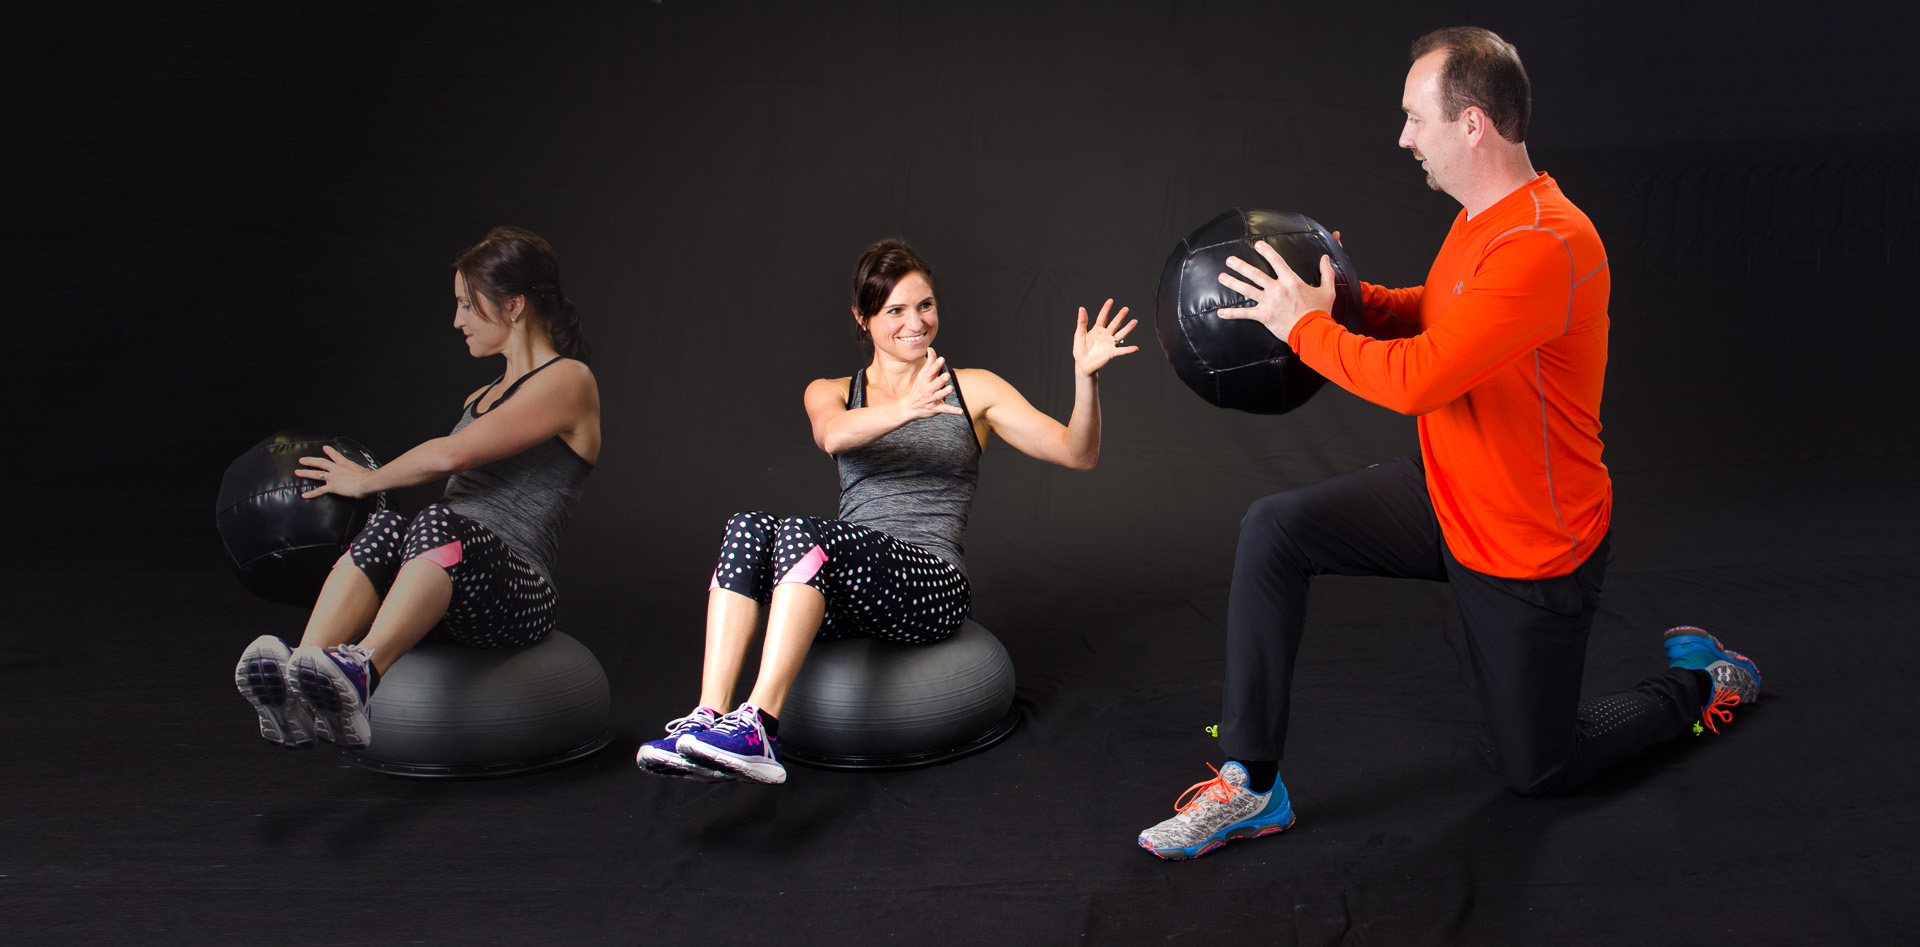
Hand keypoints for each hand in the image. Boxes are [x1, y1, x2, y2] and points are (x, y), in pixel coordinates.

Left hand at [296, 445, 374, 498]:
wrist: (366, 482)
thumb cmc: (368, 477)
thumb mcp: (364, 470)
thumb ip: (362, 471)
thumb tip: (367, 473)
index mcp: (345, 464)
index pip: (335, 456)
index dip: (329, 451)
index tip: (324, 448)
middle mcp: (336, 469)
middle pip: (321, 462)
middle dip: (310, 461)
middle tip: (302, 460)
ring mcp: (333, 477)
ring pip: (316, 474)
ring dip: (305, 472)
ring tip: (297, 472)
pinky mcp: (332, 487)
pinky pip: (320, 490)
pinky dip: (312, 493)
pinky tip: (304, 495)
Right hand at [899, 348, 965, 420]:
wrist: (910, 407)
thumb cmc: (919, 388)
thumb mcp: (922, 375)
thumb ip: (929, 362)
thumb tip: (930, 348)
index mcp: (924, 380)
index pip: (930, 372)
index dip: (935, 365)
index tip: (941, 359)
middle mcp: (927, 390)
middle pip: (934, 384)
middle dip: (940, 380)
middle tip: (947, 375)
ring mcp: (932, 400)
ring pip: (939, 396)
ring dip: (944, 393)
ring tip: (950, 388)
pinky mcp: (936, 408)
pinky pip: (945, 409)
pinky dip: (953, 411)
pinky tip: (961, 411)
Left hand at [1072, 299, 1138, 376]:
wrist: (1082, 365)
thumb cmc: (1080, 350)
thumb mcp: (1079, 334)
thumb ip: (1082, 322)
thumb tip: (1081, 308)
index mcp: (1097, 329)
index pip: (1102, 317)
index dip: (1106, 309)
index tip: (1111, 301)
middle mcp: (1106, 335)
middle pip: (1114, 324)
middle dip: (1120, 316)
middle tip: (1126, 309)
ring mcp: (1109, 343)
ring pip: (1120, 334)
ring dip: (1127, 328)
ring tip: (1134, 321)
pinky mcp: (1111, 353)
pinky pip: (1121, 351)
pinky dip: (1128, 350)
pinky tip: (1136, 348)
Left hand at [1215, 240, 1336, 342]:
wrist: (1313, 331)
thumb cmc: (1320, 312)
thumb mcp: (1327, 290)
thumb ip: (1326, 272)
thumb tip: (1326, 258)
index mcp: (1291, 281)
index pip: (1277, 261)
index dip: (1266, 251)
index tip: (1257, 244)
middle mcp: (1277, 289)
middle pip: (1255, 274)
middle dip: (1241, 266)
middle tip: (1229, 260)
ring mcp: (1269, 302)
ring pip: (1247, 290)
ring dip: (1233, 283)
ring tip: (1221, 277)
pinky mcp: (1264, 316)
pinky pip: (1245, 314)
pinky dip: (1232, 314)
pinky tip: (1220, 312)